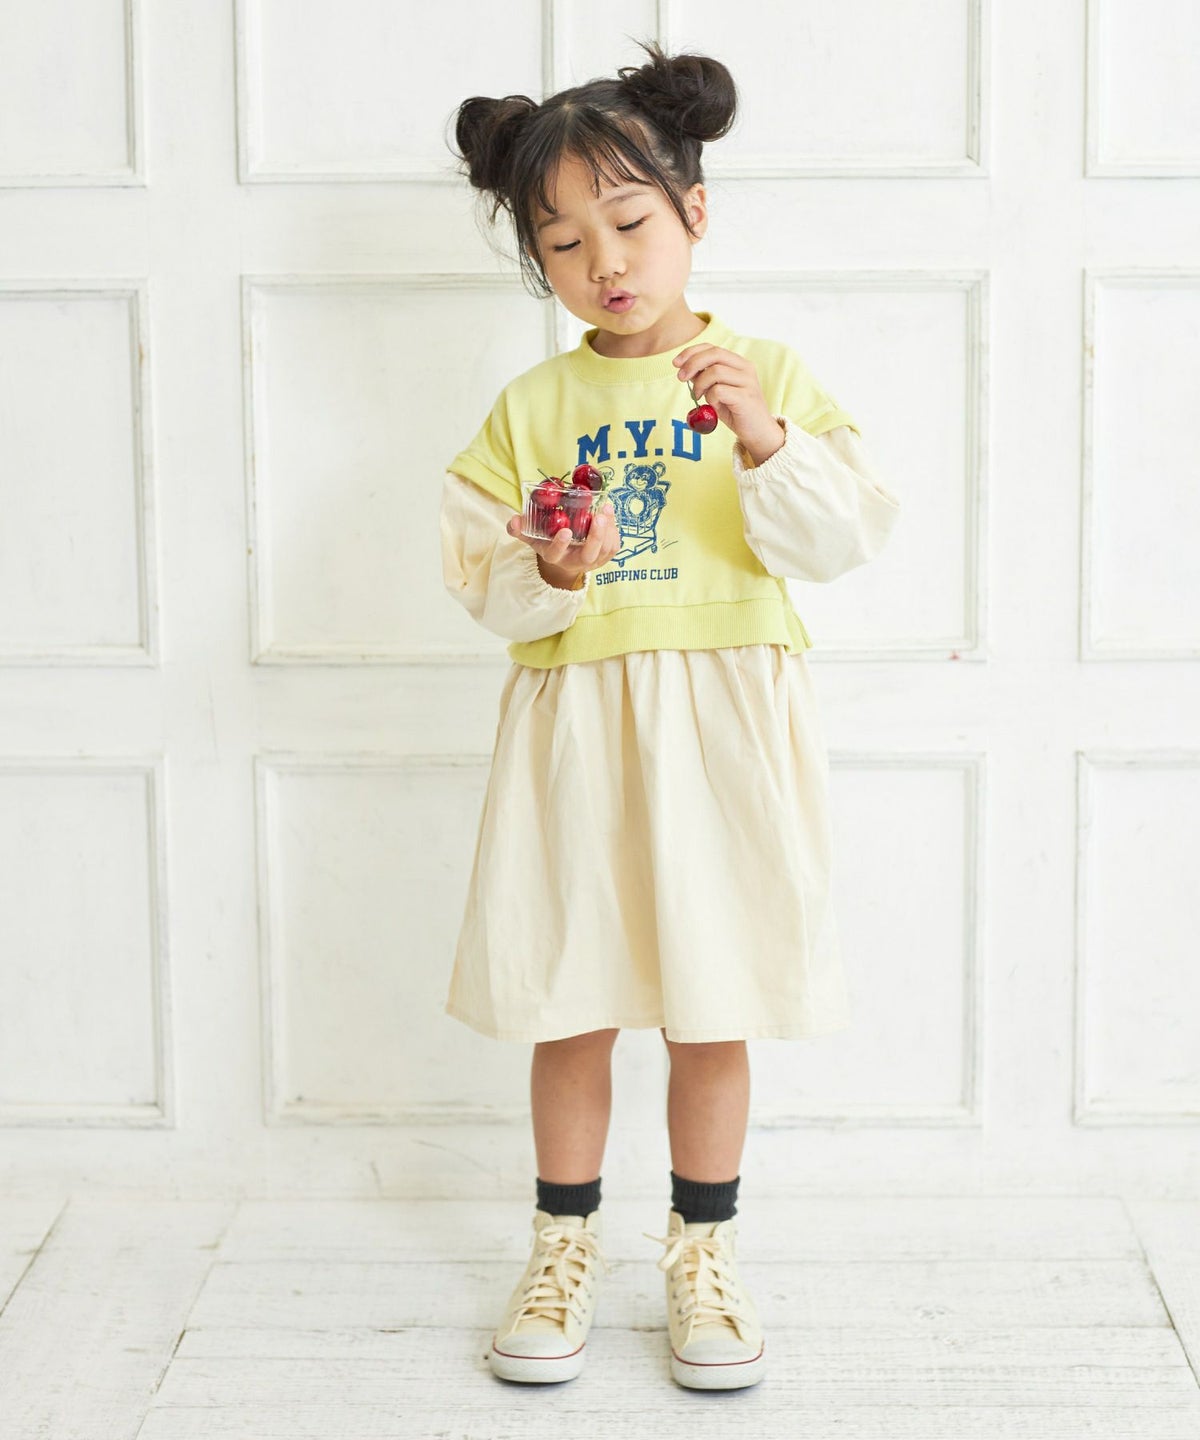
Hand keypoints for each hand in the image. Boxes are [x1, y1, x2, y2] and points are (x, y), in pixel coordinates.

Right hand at [506, 499, 620, 586]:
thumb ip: (520, 528)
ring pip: (605, 549)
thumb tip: (514, 520)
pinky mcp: (605, 558)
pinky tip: (609, 514)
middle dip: (595, 536)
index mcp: (555, 557)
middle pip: (588, 555)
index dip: (560, 544)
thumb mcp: (532, 536)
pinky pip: (613, 546)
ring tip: (606, 509)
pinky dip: (614, 530)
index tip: (565, 531)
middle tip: (598, 516)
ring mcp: (592, 562)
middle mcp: (575, 562)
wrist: (565, 557)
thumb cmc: (548, 542)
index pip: (556, 554)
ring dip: (608, 530)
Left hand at [672, 344, 783, 461]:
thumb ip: (705, 379)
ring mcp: (747, 381)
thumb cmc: (736, 412)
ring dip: (700, 384)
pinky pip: (719, 391)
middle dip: (692, 363)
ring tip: (699, 397)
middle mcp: (745, 368)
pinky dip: (710, 398)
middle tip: (680, 377)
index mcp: (739, 363)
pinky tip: (714, 406)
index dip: (692, 352)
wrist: (758, 432)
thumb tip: (685, 368)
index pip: (712, 348)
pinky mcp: (746, 397)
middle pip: (714, 354)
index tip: (676, 363)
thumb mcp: (717, 392)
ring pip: (715, 371)